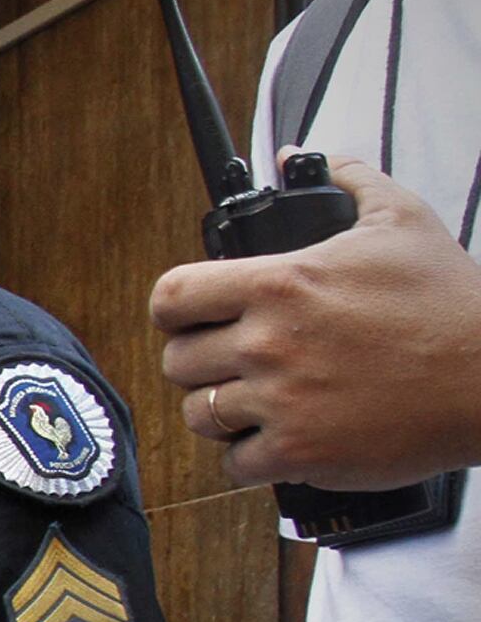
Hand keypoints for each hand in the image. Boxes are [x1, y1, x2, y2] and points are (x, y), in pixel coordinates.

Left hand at [151, 155, 480, 488]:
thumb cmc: (449, 303)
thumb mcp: (401, 220)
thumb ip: (346, 179)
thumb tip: (300, 157)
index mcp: (279, 284)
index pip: (172, 297)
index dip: (174, 309)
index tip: (191, 317)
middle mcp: (268, 344)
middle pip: (177, 361)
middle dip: (200, 362)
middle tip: (232, 362)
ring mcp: (280, 401)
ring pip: (199, 414)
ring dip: (219, 410)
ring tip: (254, 401)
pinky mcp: (299, 451)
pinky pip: (235, 464)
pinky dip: (250, 457)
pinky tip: (278, 438)